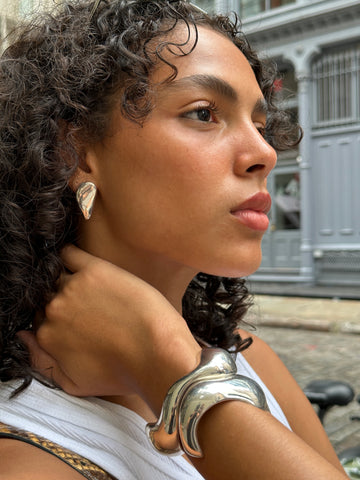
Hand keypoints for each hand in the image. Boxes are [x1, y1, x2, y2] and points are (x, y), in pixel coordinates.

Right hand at [20, 246, 200, 413]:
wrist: (157, 354)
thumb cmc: (122, 373)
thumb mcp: (74, 384)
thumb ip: (41, 362)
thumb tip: (23, 336)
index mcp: (47, 336)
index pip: (40, 319)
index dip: (59, 320)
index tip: (78, 320)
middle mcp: (54, 310)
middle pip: (48, 297)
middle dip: (64, 302)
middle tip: (88, 306)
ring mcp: (73, 287)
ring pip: (59, 277)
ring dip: (70, 281)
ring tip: (92, 288)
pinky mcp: (95, 270)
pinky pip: (70, 254)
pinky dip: (69, 256)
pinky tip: (84, 266)